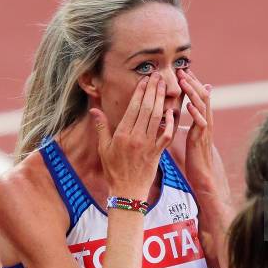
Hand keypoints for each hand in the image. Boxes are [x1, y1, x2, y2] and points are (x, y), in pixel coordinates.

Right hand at [89, 73, 174, 200]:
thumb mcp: (103, 148)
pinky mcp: (157, 152)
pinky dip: (171, 123)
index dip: (140, 92)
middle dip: (153, 90)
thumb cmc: (114, 170)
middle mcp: (135, 137)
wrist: (127, 191)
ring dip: (162, 100)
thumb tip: (94, 109)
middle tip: (158, 76)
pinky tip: (173, 112)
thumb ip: (101, 127)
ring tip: (165, 87)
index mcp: (122, 134)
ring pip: (157, 118)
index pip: (133, 108)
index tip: (145, 79)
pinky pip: (167, 135)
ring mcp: (148, 145)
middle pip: (146, 109)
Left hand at [177, 69, 214, 187]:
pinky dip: (195, 112)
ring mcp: (206, 129)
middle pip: (203, 96)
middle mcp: (206, 120)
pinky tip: (188, 104)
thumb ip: (192, 121)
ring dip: (193, 92)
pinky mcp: (202, 138)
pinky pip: (201, 122)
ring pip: (202, 106)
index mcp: (202, 119)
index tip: (182, 70)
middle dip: (193, 82)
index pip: (198, 95)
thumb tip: (187, 110)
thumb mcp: (192, 134)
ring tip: (184, 81)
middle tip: (183, 69)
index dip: (191, 82)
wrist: (204, 174)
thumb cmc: (195, 155)